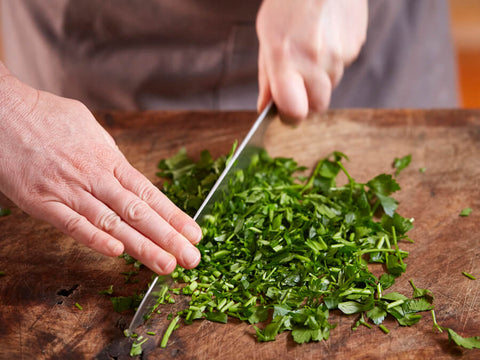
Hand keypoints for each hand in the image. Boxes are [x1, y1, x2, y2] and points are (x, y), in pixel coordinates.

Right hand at [0, 68, 201, 273]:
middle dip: (168, 238)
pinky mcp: (42, 201)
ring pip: (112, 222)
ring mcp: (69, 190)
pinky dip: (95, 238)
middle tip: (191, 258)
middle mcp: (95, 177)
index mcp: (109, 160)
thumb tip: (124, 169)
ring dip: (141, 246)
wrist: (3, 110)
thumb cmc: (48, 117)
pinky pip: (72, 224)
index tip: (194, 233)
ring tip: (166, 265)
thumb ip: (109, 153)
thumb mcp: (90, 128)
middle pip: (138, 212)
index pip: (149, 193)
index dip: (174, 216)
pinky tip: (117, 253)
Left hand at [256, 0, 367, 121]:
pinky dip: (334, 60)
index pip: (294, 111)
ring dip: (320, 77)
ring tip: (311, 47)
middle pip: (317, 106)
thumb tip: (266, 108)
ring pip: (330, 85)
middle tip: (298, 83)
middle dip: (307, 101)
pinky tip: (326, 37)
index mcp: (285, 59)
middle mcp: (314, 60)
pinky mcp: (355, 45)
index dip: (290, 116)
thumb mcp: (267, 38)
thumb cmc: (288, 2)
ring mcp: (339, 54)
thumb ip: (267, 78)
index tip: (286, 112)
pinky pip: (343, 65)